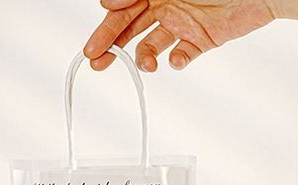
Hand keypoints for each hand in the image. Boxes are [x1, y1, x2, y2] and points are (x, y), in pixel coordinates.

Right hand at [84, 0, 274, 71]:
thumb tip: (109, 1)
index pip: (122, 9)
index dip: (107, 25)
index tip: (97, 41)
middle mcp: (164, 5)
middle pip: (129, 29)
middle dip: (111, 46)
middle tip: (96, 61)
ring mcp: (181, 24)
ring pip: (151, 46)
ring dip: (143, 58)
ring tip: (146, 65)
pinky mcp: (200, 40)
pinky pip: (181, 55)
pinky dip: (176, 62)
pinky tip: (175, 60)